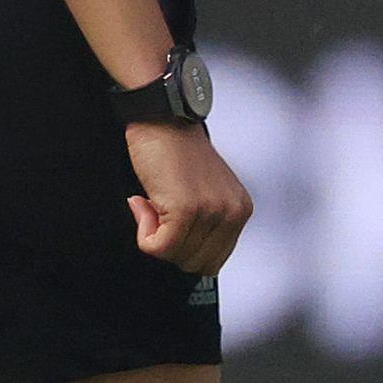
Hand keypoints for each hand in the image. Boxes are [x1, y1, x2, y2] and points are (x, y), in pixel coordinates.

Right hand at [124, 115, 250, 275]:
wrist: (162, 118)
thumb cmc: (175, 150)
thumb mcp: (205, 189)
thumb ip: (206, 221)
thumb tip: (184, 253)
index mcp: (240, 210)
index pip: (213, 260)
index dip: (183, 247)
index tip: (169, 221)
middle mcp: (232, 213)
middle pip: (196, 264)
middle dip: (170, 245)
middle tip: (156, 212)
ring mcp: (211, 212)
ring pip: (175, 256)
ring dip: (152, 234)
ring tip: (150, 201)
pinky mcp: (186, 210)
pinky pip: (158, 247)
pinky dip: (143, 231)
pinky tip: (142, 201)